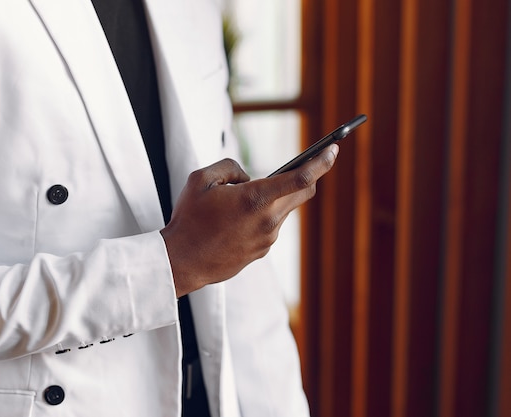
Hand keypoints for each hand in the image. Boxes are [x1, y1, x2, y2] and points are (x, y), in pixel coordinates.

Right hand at [161, 144, 338, 296]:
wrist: (181, 262)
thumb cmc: (189, 219)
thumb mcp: (202, 179)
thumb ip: (231, 167)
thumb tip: (249, 177)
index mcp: (255, 198)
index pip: (302, 178)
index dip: (321, 162)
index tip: (333, 150)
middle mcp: (268, 220)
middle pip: (302, 193)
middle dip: (305, 178)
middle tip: (300, 166)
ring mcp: (267, 239)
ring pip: (283, 211)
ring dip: (273, 200)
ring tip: (240, 201)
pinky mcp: (261, 252)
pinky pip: (270, 227)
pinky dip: (261, 217)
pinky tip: (235, 221)